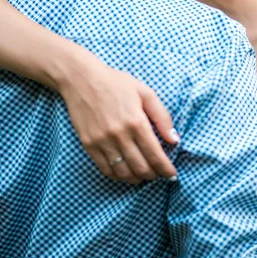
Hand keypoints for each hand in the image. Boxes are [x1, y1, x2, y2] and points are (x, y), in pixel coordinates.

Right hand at [56, 45, 178, 183]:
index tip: (172, 175)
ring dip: (137, 178)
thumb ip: (162, 117)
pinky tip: (126, 173)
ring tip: (144, 175)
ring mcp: (102, 141)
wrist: (82, 79)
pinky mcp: (89, 144)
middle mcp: (119, 134)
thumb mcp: (145, 92)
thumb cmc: (116, 83)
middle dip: (154, 175)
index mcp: (136, 121)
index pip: (155, 155)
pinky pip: (105, 169)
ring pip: (123, 172)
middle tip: (159, 174)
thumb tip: (174, 140)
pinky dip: (118, 176)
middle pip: (141, 167)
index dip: (166, 169)